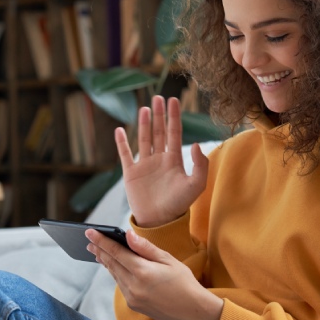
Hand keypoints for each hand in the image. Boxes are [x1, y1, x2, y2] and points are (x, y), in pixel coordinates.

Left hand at [86, 228, 222, 319]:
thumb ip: (146, 248)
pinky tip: (116, 268)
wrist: (192, 310)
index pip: (117, 252)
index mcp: (143, 272)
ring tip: (99, 252)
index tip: (90, 232)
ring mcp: (131, 298)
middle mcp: (133, 286)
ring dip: (106, 263)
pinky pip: (121, 285)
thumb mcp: (168, 260)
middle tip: (89, 241)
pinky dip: (117, 274)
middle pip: (111, 264)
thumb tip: (128, 235)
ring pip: (115, 275)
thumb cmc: (184, 282)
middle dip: (100, 251)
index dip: (102, 241)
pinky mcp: (133, 305)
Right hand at [115, 96, 208, 227]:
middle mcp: (159, 159)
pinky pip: (125, 154)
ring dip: (144, 123)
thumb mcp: (196, 185)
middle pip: (159, 131)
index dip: (174, 116)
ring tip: (145, 108)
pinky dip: (122, 142)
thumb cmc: (179, 204)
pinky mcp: (131, 173)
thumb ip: (199, 165)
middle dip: (159, 114)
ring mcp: (144, 165)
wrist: (159, 221)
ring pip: (144, 139)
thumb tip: (194, 144)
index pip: (174, 133)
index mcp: (174, 160)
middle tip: (158, 97)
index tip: (174, 100)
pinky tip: (120, 130)